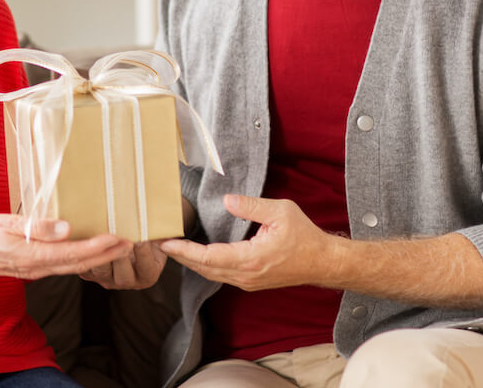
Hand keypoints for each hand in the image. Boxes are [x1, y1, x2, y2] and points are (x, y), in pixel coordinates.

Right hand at [0, 214, 132, 280]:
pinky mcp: (35, 267)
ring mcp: (38, 270)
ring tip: (118, 246)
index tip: (118, 237)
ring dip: (99, 257)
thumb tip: (66, 228)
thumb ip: (36, 227)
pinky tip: (91, 250)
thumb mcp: (6, 224)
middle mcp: (39, 267)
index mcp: (33, 256)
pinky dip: (83, 258)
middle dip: (107, 254)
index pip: (73, 253)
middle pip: (80, 263)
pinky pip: (65, 265)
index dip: (98, 247)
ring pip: (74, 266)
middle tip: (131, 242)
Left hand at [81, 240, 166, 288]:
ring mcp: (107, 279)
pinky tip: (82, 239)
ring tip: (97, 237)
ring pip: (102, 272)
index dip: (143, 254)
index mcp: (148, 275)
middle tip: (117, 238)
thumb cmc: (145, 235)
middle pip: (123, 275)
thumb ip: (163, 232)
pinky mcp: (90, 274)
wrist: (126, 238)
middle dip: (120, 256)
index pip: (146, 267)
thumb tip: (166, 219)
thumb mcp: (158, 235)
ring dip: (99, 255)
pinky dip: (83, 254)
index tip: (141, 238)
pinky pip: (84, 267)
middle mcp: (128, 281)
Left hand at [158, 194, 338, 290]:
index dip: (184, 250)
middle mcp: (245, 275)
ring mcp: (248, 281)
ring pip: (211, 274)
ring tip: (173, 248)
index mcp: (250, 259)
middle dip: (180, 256)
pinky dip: (204, 265)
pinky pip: (221, 275)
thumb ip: (251, 206)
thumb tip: (227, 201)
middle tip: (159, 244)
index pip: (207, 257)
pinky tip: (196, 255)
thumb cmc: (304, 236)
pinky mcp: (251, 281)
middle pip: (204, 268)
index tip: (166, 243)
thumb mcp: (279, 212)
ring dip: (190, 262)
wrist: (323, 262)